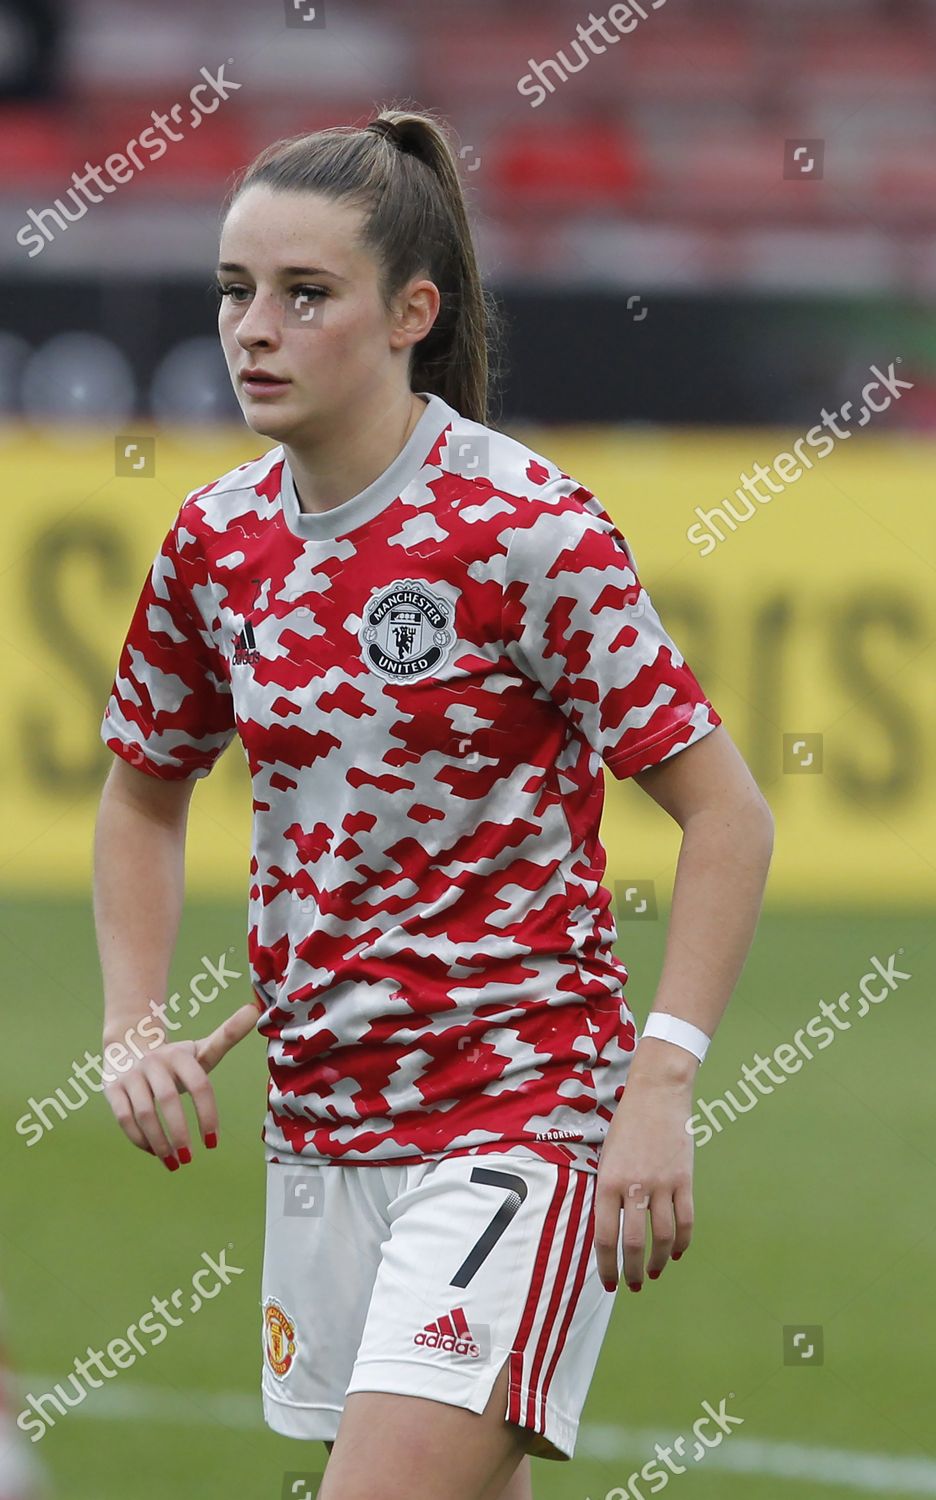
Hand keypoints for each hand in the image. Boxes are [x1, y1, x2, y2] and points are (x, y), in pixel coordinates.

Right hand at [103, 1000, 259, 1168]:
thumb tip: (255, 1008)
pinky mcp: (112, 1089)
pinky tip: (153, 1152)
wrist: (130, 1042)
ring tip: (174, 1162)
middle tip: (190, 1157)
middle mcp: (154, 1062)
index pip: (199, 1085)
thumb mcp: (202, 1048)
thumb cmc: (176, 1057)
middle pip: (168, 1100)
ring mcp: (131, 1075)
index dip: (207, 1114)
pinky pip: (124, 1118)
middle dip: (179, 1132)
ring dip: (159, 1141)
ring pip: (143, 1113)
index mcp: (180, 1054)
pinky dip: (138, 1139)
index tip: (213, 1142)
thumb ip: (228, 1035)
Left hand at [594, 1056, 694, 1291]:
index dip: (607, 1266)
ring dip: (657, 1262)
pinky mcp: (684, 1179)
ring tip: (652, 1273)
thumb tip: (611, 1232)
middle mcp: (634, 1186)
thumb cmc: (626, 1127)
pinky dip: (681, 1242)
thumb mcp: (606, 1158)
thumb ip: (608, 1193)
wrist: (656, 1095)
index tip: (609, 1283)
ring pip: (662, 1237)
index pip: (605, 1236)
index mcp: (608, 1181)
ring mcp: (662, 1183)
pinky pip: (685, 1220)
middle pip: (634, 1243)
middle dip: (632, 1271)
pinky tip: (674, 1253)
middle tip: (632, 1285)